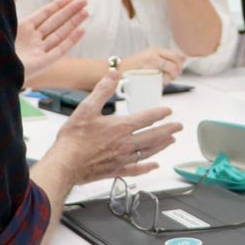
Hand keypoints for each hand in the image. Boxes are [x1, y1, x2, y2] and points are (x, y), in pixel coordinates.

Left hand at [16, 0, 87, 82]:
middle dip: (70, 12)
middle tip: (84, 1)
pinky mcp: (42, 63)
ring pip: (60, 34)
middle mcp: (32, 39)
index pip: (44, 14)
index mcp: (22, 29)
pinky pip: (60, 50)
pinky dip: (72, 40)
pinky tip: (82, 30)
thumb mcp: (3, 18)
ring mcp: (38, 51)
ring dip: (74, 23)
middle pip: (55, 22)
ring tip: (86, 12)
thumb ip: (13, 1)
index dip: (57, 5)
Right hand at [41, 71, 181, 185]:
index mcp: (120, 127)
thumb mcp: (86, 108)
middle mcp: (125, 144)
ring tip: (171, 141)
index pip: (146, 118)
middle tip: (179, 126)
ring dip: (161, 146)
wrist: (65, 163)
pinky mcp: (115, 170)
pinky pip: (136, 169)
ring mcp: (122, 159)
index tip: (168, 111)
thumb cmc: (74, 138)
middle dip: (168, 130)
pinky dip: (146, 167)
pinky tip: (153, 166)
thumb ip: (102, 90)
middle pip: (153, 136)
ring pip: (148, 151)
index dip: (159, 113)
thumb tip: (113, 73)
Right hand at [122, 46, 185, 82]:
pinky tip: (157, 83)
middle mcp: (153, 55)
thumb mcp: (151, 56)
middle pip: (174, 64)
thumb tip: (184, 58)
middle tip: (173, 77)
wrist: (119, 70)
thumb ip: (167, 57)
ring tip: (163, 80)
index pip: (174, 55)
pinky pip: (160, 81)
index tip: (178, 70)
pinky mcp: (146, 75)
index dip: (179, 64)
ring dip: (169, 79)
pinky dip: (162, 84)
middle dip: (176, 72)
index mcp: (155, 50)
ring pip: (168, 73)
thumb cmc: (135, 66)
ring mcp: (150, 65)